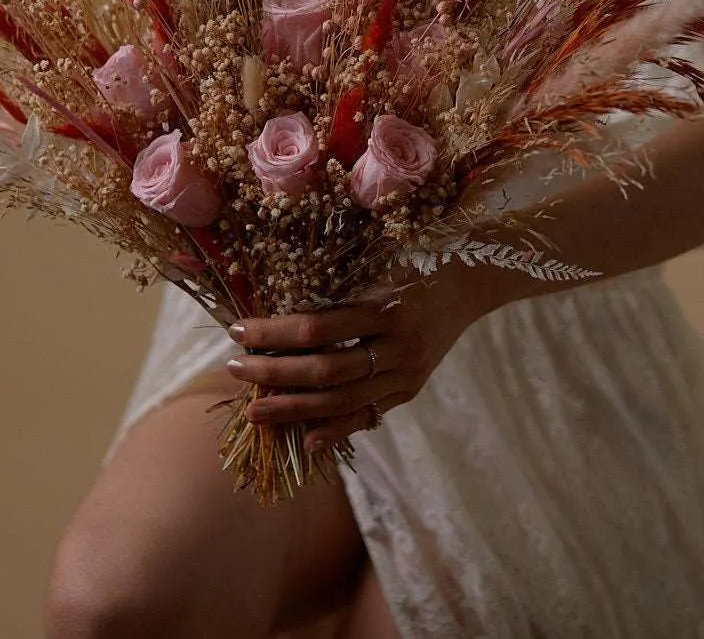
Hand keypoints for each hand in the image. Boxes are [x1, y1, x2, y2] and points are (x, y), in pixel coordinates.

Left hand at [224, 264, 490, 452]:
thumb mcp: (377, 265)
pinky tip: (305, 440)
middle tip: (233, 370)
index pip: (317, 328)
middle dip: (274, 374)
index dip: (273, 333)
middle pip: (325, 371)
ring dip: (294, 409)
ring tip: (254, 411)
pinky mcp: (411, 390)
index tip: (236, 330)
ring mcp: (407, 374)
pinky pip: (368, 415)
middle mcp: (399, 346)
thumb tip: (273, 309)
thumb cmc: (414, 263)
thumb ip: (335, 289)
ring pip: (342, 402)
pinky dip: (336, 430)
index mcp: (386, 307)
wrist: (470, 282)